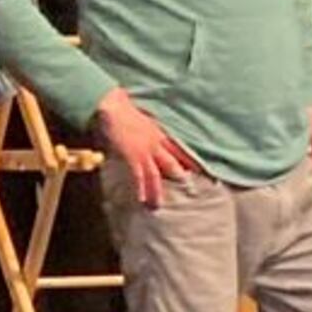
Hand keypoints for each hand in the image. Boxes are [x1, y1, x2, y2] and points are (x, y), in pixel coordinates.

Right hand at [96, 90, 196, 206]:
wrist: (112, 105)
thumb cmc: (123, 109)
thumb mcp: (142, 118)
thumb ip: (148, 128)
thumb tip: (148, 132)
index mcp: (158, 134)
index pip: (178, 149)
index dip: (189, 160)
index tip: (200, 170)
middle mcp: (155, 144)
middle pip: (172, 164)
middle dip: (180, 177)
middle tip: (188, 191)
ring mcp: (144, 151)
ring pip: (156, 174)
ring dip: (156, 191)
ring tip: (157, 206)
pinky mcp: (132, 156)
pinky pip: (138, 176)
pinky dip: (140, 188)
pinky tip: (140, 199)